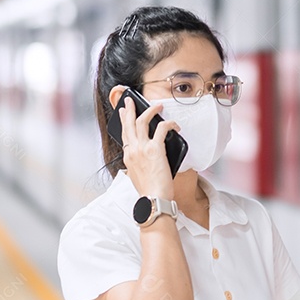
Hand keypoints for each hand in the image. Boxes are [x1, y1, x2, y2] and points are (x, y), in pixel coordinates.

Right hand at [113, 86, 178, 200]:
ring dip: (150, 111)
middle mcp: (132, 150)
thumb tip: (150, 156)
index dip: (124, 122)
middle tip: (130, 100)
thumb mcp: (138, 175)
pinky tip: (175, 125)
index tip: (124, 113)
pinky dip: (169, 124)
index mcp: (127, 157)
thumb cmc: (150, 191)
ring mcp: (142, 149)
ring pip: (143, 122)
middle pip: (129, 124)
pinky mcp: (155, 149)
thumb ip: (140, 163)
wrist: (153, 199)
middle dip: (130, 109)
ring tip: (157, 106)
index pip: (124, 135)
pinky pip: (162, 129)